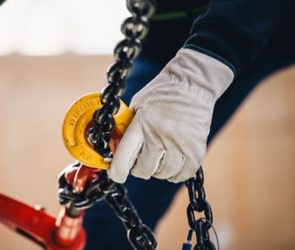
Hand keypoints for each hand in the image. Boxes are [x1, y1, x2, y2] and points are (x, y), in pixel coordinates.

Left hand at [108, 48, 233, 182]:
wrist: (192, 84)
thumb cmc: (161, 93)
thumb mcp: (136, 105)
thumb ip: (127, 127)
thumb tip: (115, 150)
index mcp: (142, 124)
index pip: (125, 156)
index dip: (118, 171)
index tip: (117, 175)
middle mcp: (160, 136)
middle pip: (144, 170)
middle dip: (139, 169)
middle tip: (141, 161)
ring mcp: (180, 144)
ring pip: (163, 173)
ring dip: (158, 170)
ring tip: (159, 158)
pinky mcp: (196, 149)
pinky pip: (183, 174)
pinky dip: (176, 173)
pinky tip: (172, 163)